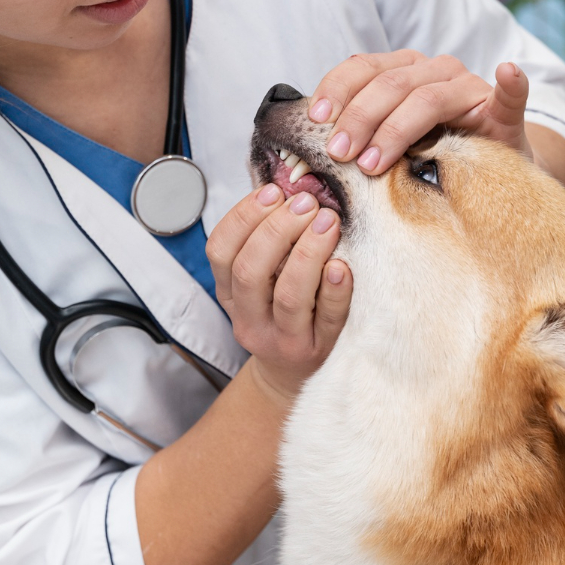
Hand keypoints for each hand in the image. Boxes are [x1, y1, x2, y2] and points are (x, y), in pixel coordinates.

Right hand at [207, 185, 351, 402]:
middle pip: (250, 270)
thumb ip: (268, 244)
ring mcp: (282, 339)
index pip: (220, 251)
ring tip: (329, 221)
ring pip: (289, 294)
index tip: (273, 192)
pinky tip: (344, 265)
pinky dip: (335, 290)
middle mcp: (248, 319)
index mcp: (229, 295)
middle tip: (307, 202)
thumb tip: (290, 189)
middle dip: (278, 229)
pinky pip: (328, 318)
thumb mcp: (262, 283)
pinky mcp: (316, 351)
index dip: (243, 217)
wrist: (295, 375)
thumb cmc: (282, 314)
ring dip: (309, 251)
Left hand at [308, 50, 535, 174]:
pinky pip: (511, 94)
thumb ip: (358, 136)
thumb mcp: (388, 145)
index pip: (363, 68)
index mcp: (403, 71)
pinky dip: (511, 83)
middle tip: (340, 156)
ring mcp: (470, 88)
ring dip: (396, 129)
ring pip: (427, 97)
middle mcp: (436, 71)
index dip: (337, 89)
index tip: (316, 120)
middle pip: (390, 84)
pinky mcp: (504, 111)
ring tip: (374, 163)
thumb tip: (310, 144)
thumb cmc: (430, 159)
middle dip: (359, 119)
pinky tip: (506, 72)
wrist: (487, 174)